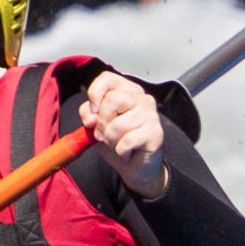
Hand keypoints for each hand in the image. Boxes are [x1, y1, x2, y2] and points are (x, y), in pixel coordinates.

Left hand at [78, 65, 171, 200]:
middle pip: (112, 99)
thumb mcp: (96, 124)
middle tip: (104, 134)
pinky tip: (126, 152)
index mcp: (127, 90)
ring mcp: (151, 114)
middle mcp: (142, 98)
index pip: (107, 78)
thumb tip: (91, 118)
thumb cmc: (117, 141)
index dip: (95, 94)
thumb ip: (88, 114)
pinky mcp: (156, 132)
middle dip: (102, 121)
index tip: (93, 112)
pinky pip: (127, 141)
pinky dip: (120, 151)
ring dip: (110, 140)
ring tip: (116, 144)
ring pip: (119, 123)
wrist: (135, 167)